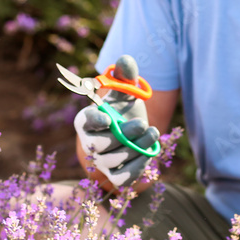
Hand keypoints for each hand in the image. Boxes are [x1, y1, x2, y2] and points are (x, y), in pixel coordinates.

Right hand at [73, 55, 160, 188]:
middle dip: (124, 135)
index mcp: (87, 120)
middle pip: (102, 145)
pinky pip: (123, 179)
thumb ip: (125, 74)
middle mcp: (89, 143)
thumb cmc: (124, 108)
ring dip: (137, 148)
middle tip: (143, 123)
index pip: (85, 122)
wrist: (134, 132)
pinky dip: (138, 167)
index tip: (109, 118)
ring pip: (114, 161)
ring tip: (153, 133)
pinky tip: (150, 152)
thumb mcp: (126, 90)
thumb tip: (126, 60)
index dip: (95, 120)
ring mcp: (100, 163)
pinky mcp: (114, 178)